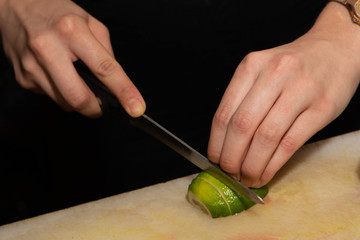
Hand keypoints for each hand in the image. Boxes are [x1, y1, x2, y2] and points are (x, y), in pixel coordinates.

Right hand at [0, 0, 144, 117]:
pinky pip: (51, 97)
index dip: (124, 91)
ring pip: (65, 103)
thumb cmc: (55, 12)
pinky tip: (57, 73)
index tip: (136, 108)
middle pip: (79, 98)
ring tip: (74, 77)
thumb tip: (116, 82)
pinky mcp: (23, 78)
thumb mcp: (89, 22)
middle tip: (102, 104)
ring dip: (78, 99)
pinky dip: (61, 91)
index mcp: (72, 31)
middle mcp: (48, 48)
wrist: (14, 6)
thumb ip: (106, 52)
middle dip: (96, 108)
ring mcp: (32, 66)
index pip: (105, 69)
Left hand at [208, 2, 359, 186]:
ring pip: (266, 137)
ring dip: (253, 165)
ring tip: (248, 178)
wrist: (335, 49)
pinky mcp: (321, 108)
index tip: (215, 160)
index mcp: (251, 66)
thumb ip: (243, 100)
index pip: (224, 113)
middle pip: (242, 126)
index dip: (216, 144)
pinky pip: (290, 143)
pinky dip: (274, 164)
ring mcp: (300, 90)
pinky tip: (267, 173)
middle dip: (232, 158)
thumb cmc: (293, 67)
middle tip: (230, 174)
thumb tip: (225, 144)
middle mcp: (274, 74)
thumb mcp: (261, 71)